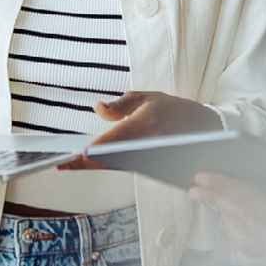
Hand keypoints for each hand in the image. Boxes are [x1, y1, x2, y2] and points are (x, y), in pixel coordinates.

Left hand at [59, 91, 221, 170]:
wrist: (203, 130)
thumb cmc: (172, 110)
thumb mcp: (146, 97)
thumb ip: (120, 104)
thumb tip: (97, 108)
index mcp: (144, 125)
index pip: (113, 142)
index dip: (93, 151)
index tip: (75, 154)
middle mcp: (146, 147)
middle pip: (110, 160)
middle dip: (85, 163)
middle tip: (61, 163)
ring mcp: (148, 161)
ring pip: (115, 166)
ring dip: (92, 166)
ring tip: (67, 163)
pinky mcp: (149, 168)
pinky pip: (124, 168)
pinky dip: (105, 166)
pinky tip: (87, 163)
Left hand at [189, 165, 265, 265]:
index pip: (249, 205)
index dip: (223, 188)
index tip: (201, 176)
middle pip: (240, 222)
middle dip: (215, 201)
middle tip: (195, 184)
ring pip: (242, 244)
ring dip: (226, 222)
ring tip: (212, 202)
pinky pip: (253, 265)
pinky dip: (240, 248)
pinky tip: (236, 234)